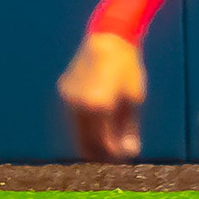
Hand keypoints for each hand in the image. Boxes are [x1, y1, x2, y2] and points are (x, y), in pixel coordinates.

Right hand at [58, 32, 146, 160]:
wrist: (108, 40)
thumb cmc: (127, 70)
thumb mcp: (134, 100)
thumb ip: (130, 129)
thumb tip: (130, 153)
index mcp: (99, 106)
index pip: (104, 142)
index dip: (115, 154)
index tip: (124, 158)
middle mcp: (80, 104)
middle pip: (86, 141)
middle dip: (100, 153)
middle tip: (114, 158)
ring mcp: (69, 97)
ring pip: (76, 131)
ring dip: (89, 142)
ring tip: (106, 146)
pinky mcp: (64, 91)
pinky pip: (73, 116)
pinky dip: (83, 126)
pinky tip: (96, 127)